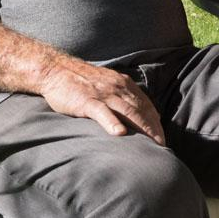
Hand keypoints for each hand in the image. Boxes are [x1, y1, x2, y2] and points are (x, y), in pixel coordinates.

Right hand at [36, 58, 164, 143]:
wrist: (57, 70)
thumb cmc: (82, 81)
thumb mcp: (108, 84)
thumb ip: (122, 97)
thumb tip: (137, 113)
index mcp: (124, 85)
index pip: (146, 105)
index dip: (156, 122)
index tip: (161, 139)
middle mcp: (118, 88)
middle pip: (141, 110)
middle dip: (154, 129)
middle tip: (161, 147)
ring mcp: (103, 94)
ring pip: (128, 111)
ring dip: (142, 128)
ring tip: (150, 145)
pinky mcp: (87, 101)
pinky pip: (102, 112)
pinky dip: (112, 122)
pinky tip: (120, 133)